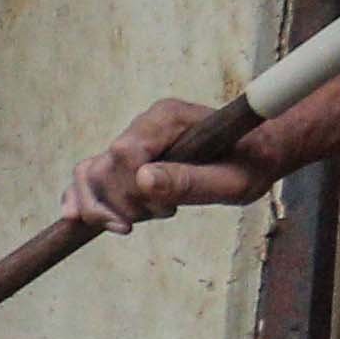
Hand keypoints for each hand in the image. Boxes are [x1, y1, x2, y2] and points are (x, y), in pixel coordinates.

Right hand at [67, 97, 278, 231]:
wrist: (259, 153)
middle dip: (125, 203)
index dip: (133, 189)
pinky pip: (94, 174)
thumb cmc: (251, 164)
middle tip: (166, 214)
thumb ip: (189, 181)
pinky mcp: (129, 155)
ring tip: (141, 220)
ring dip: (107, 206)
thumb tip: (142, 181)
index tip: (165, 210)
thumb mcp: (232, 182)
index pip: (124, 153)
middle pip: (103, 167)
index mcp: (169, 118)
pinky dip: (87, 198)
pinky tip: (80, 216)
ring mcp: (134, 138)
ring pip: (91, 172)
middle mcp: (144, 122)